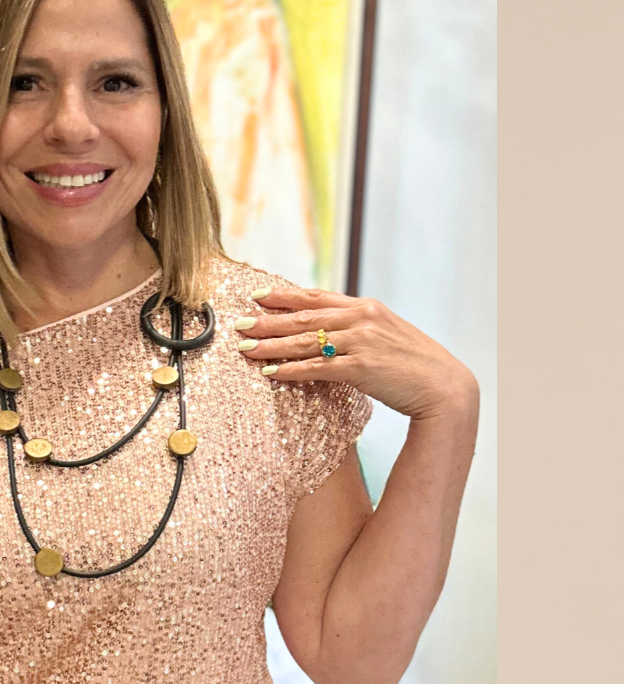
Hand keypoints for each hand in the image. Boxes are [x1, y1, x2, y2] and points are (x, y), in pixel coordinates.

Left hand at [234, 286, 477, 421]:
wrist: (443, 386)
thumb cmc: (413, 364)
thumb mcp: (385, 336)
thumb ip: (357, 328)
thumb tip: (327, 330)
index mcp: (366, 307)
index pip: (316, 296)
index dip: (283, 296)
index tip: (257, 297)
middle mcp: (362, 318)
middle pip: (303, 317)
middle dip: (267, 321)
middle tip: (240, 324)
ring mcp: (361, 341)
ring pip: (305, 341)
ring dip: (271, 346)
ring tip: (245, 349)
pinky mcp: (361, 367)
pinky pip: (316, 368)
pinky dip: (291, 370)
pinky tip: (270, 373)